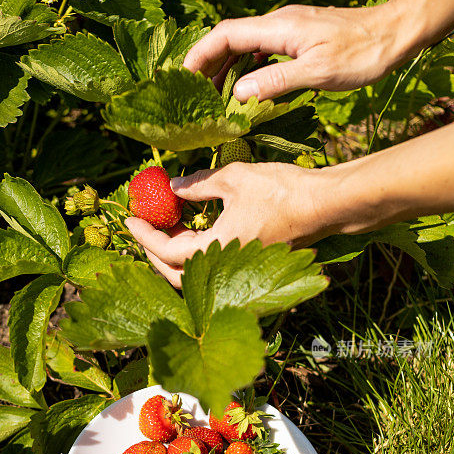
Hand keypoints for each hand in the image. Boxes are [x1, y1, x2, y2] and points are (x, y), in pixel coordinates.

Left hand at [125, 163, 334, 287]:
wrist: (324, 205)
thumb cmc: (281, 190)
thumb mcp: (233, 178)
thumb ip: (197, 185)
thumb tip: (172, 186)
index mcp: (217, 251)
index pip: (167, 252)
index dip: (144, 236)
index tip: (129, 218)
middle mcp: (226, 269)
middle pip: (176, 275)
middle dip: (154, 253)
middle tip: (142, 229)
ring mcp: (240, 271)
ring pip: (195, 276)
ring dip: (175, 256)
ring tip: (165, 228)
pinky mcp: (250, 266)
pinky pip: (214, 268)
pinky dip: (197, 254)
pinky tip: (194, 230)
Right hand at [183, 2, 408, 102]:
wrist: (393, 35)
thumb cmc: (361, 54)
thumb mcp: (318, 72)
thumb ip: (276, 82)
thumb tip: (237, 94)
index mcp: (279, 27)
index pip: (226, 35)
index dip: (200, 55)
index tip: (182, 76)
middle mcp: (278, 24)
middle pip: (230, 39)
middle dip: (207, 65)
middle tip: (193, 95)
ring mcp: (288, 30)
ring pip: (246, 47)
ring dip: (226, 70)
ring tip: (214, 98)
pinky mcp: (298, 39)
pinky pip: (262, 52)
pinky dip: (247, 70)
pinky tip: (246, 90)